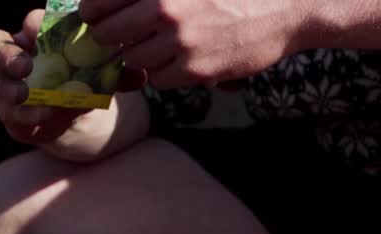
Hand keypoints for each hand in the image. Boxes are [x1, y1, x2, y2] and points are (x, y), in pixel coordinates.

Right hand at [0, 11, 148, 144]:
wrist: (70, 114)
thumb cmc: (82, 81)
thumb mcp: (101, 76)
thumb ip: (117, 74)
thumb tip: (141, 76)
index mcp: (39, 37)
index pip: (30, 22)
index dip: (35, 24)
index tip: (46, 32)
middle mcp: (15, 55)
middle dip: (6, 53)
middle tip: (25, 64)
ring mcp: (6, 83)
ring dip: (9, 88)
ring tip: (26, 95)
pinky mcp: (7, 110)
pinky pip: (8, 111)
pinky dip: (26, 114)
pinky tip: (43, 115)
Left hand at [79, 0, 309, 88]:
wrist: (288, 7)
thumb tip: (109, 4)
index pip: (99, 1)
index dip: (92, 10)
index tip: (93, 14)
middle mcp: (165, 8)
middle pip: (107, 34)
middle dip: (109, 37)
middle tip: (116, 36)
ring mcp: (179, 41)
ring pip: (132, 60)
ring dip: (140, 55)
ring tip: (161, 43)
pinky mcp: (194, 69)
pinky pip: (158, 78)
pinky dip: (164, 72)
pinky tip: (182, 57)